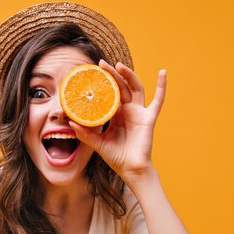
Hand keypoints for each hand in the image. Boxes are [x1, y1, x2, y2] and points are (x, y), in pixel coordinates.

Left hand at [72, 60, 166, 183]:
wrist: (130, 169)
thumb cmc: (116, 157)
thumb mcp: (97, 143)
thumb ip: (85, 134)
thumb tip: (70, 122)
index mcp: (115, 114)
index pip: (109, 93)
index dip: (103, 83)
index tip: (92, 72)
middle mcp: (127, 110)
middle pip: (120, 86)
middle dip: (112, 74)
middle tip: (101, 64)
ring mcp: (139, 112)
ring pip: (135, 88)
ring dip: (129, 75)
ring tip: (119, 65)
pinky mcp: (148, 117)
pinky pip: (158, 100)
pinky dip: (162, 86)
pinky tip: (163, 72)